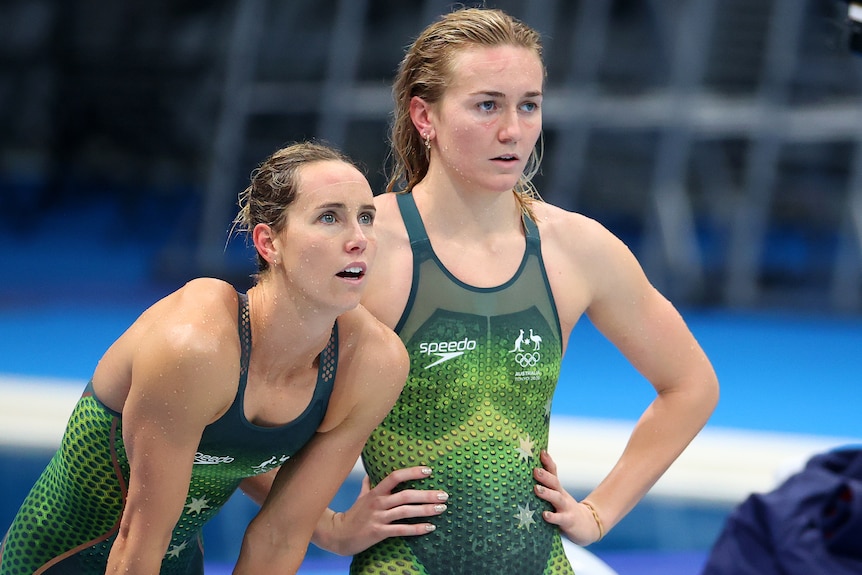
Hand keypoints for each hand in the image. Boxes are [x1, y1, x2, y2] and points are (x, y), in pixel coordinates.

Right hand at [321, 466, 447, 555]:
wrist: (338, 535)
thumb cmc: (353, 515)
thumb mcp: (360, 498)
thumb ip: (367, 486)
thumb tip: (370, 474)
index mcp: (375, 492)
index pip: (395, 477)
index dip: (412, 472)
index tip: (428, 470)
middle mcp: (378, 503)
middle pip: (406, 495)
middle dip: (427, 494)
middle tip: (444, 495)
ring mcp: (379, 518)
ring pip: (406, 511)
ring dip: (426, 510)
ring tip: (441, 509)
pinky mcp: (379, 532)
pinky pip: (401, 530)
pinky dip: (417, 528)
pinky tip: (430, 527)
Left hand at [533, 450, 602, 545]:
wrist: (586, 525)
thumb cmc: (564, 508)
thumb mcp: (556, 495)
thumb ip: (544, 486)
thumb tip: (529, 474)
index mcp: (557, 488)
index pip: (552, 472)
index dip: (548, 462)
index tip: (541, 452)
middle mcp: (561, 495)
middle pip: (554, 483)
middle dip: (545, 476)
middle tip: (535, 470)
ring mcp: (565, 508)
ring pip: (557, 499)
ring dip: (547, 493)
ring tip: (536, 489)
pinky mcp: (568, 521)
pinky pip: (560, 519)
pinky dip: (552, 517)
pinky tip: (545, 515)